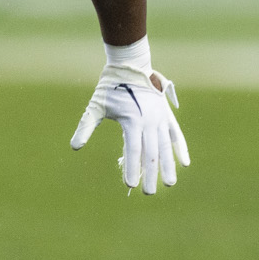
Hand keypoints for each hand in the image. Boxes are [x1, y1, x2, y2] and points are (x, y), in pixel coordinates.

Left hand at [71, 38, 190, 193]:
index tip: (131, 185)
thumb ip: (86, 126)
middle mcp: (149, 120)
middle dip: (150, 174)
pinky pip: (176, 134)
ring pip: (165, 146)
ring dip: (168, 166)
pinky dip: (180, 148)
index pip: (133, 150)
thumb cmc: (109, 88)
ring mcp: (160, 117)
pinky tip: (184, 163)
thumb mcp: (95, 106)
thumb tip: (74, 146)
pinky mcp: (166, 115)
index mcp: (132, 119)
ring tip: (170, 183)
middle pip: (151, 152)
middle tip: (148, 192)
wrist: (130, 67)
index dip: (132, 168)